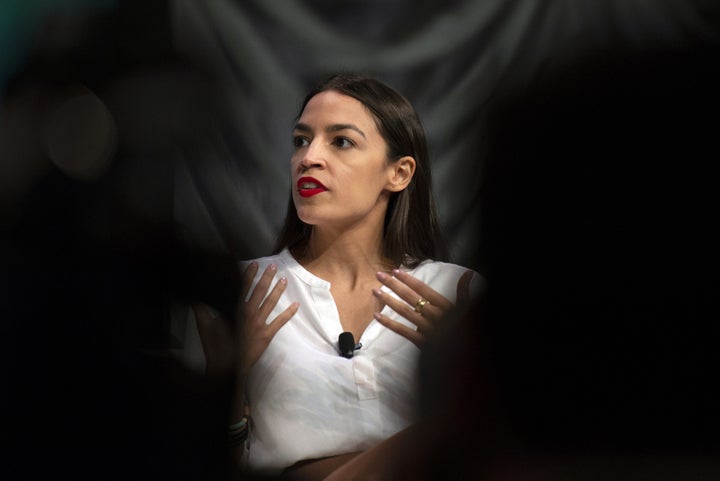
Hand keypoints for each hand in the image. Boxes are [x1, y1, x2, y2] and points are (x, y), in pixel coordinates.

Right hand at [193, 262, 298, 377]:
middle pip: (260, 291)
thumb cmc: (215, 345)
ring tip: (284, 279)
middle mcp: (249, 313)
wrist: (226, 366)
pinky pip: (280, 322)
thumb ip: (201, 309)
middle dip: (267, 277)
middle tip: (273, 266)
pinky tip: (296, 305)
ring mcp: (259, 323)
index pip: (243, 287)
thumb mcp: (204, 325)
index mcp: (235, 308)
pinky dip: (289, 313)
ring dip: (278, 290)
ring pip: (271, 303)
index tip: (255, 264)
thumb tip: (194, 296)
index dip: (249, 275)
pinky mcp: (266, 335)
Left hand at [371, 269, 472, 345]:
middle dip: (393, 285)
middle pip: (410, 297)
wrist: (466, 356)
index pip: (422, 288)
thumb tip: (468, 273)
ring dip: (388, 300)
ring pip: (404, 311)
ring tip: (375, 291)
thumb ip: (464, 290)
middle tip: (379, 275)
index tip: (395, 271)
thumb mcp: (466, 309)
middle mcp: (434, 315)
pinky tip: (377, 316)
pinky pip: (403, 331)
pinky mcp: (422, 342)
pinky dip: (389, 324)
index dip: (408, 279)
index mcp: (444, 305)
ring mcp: (427, 328)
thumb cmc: (465, 330)